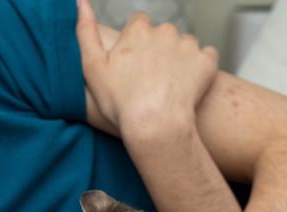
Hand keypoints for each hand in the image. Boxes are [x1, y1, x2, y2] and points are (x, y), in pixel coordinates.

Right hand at [76, 0, 217, 140]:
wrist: (155, 125)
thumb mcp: (92, 67)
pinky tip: (188, 85)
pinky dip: (199, 68)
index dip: (135, 42)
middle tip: (150, 78)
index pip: (139, 23)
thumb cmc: (121, 101)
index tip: (133, 62)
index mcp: (138, 30)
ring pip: (184, 45)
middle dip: (158, 49)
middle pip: (162, 33)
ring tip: (169, 85)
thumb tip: (80, 1)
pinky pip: (205, 57)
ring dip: (179, 58)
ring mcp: (188, 45)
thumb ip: (85, 31)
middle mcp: (164, 31)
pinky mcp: (206, 61)